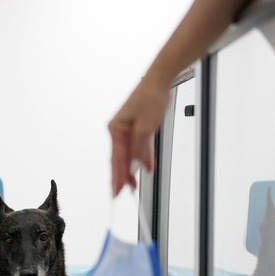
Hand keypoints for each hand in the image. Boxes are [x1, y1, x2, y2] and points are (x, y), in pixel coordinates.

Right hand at [108, 78, 170, 195]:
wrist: (159, 82)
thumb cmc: (149, 98)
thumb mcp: (145, 127)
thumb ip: (138, 149)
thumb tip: (134, 166)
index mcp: (115, 130)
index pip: (116, 158)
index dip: (116, 176)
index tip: (115, 191)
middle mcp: (119, 131)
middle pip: (120, 159)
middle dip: (122, 176)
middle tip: (122, 193)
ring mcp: (128, 130)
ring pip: (129, 155)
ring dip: (132, 170)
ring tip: (133, 185)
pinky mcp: (137, 129)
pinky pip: (138, 148)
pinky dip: (142, 158)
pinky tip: (145, 168)